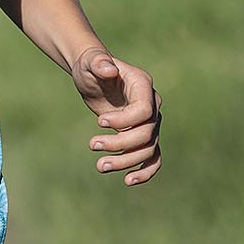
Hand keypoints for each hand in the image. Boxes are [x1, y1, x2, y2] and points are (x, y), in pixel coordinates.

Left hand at [73, 46, 161, 185]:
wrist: (93, 76)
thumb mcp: (90, 62)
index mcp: (143, 86)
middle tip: (92, 145)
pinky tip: (128, 181)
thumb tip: (109, 69)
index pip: (144, 111)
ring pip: (148, 149)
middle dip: (120, 144)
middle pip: (146, 134)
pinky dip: (145, 171)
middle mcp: (152, 105)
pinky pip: (153, 158)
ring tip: (100, 166)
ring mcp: (150, 122)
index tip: (99, 122)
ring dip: (125, 161)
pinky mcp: (142, 135)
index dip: (124, 121)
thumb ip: (99, 62)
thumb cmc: (91, 66)